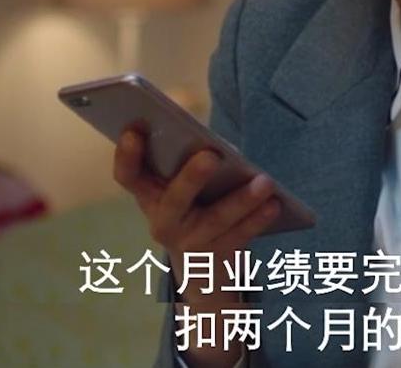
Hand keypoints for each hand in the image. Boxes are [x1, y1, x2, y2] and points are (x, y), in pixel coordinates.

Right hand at [112, 122, 280, 305]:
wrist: (203, 271)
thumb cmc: (194, 207)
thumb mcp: (181, 189)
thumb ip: (185, 166)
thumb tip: (214, 145)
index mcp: (148, 195)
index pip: (128, 176)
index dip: (126, 155)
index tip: (134, 130)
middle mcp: (163, 221)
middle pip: (174, 199)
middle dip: (191, 177)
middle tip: (211, 156)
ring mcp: (188, 242)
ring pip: (216, 220)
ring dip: (242, 200)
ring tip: (265, 182)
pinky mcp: (216, 256)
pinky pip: (240, 235)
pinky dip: (258, 219)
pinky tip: (274, 204)